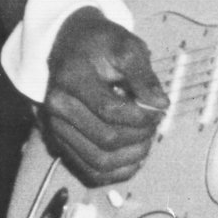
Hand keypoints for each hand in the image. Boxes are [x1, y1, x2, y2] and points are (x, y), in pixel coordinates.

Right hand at [42, 4, 165, 185]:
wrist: (71, 46)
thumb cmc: (101, 45)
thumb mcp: (126, 46)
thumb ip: (144, 76)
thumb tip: (160, 105)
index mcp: (70, 79)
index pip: (110, 111)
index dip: (142, 116)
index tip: (159, 109)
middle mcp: (57, 109)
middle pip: (106, 139)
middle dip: (140, 135)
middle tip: (154, 122)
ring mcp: (57, 130)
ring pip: (99, 162)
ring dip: (131, 156)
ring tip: (146, 140)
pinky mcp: (63, 144)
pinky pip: (91, 172)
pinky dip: (118, 172)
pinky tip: (135, 157)